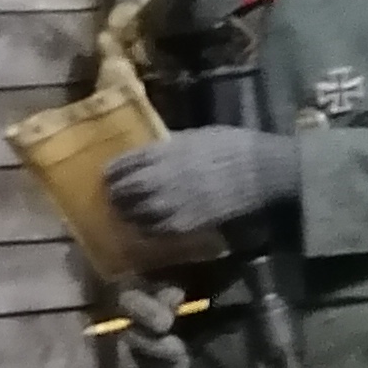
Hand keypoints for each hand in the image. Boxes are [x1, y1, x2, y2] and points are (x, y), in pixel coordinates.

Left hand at [103, 128, 300, 238]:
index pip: (121, 164)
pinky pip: (151, 231)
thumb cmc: (231, 146)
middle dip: (115, 194)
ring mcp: (167, 204)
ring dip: (126, 214)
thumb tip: (151, 151)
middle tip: (115, 196)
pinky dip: (144, 229)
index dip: (111, 172)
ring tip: (128, 213)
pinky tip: (147, 226)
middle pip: (120, 191)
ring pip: (130, 214)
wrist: (258, 171)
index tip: (108, 175)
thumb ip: (168, 146)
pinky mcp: (180, 225)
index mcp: (160, 152)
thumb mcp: (194, 136)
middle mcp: (156, 178)